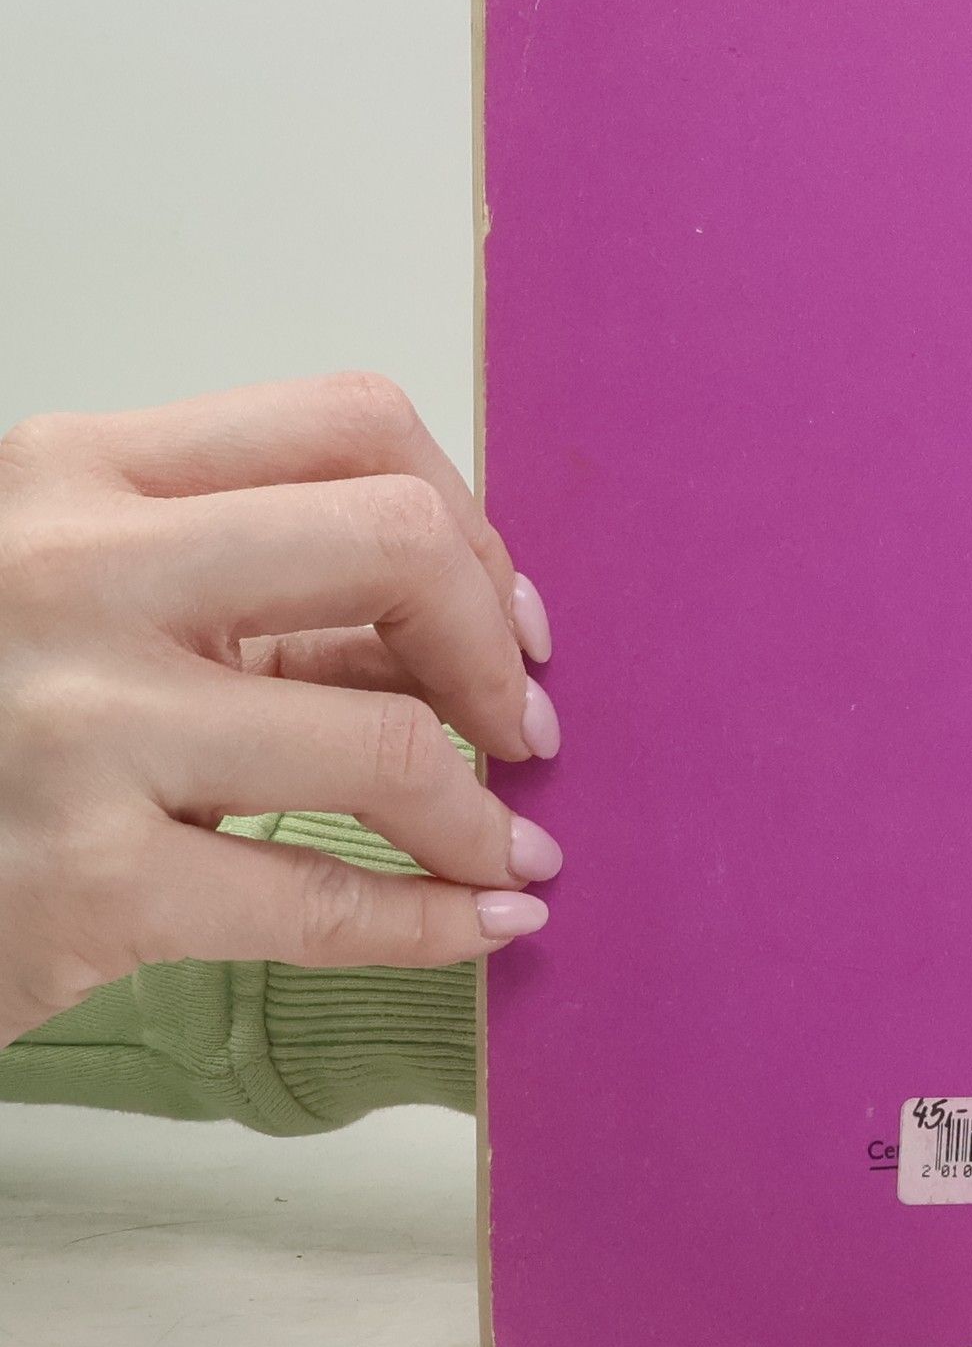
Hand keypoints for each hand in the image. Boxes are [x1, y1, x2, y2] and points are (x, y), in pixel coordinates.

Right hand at [0, 374, 560, 1046]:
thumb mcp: (111, 612)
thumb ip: (272, 597)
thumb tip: (480, 638)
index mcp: (85, 473)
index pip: (353, 424)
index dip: (469, 524)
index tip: (503, 617)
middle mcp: (76, 568)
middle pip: (395, 542)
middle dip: (493, 650)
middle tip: (519, 731)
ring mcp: (77, 721)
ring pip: (386, 740)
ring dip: (482, 818)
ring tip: (510, 853)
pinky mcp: (83, 880)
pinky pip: (322, 900)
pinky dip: (434, 921)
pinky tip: (484, 923)